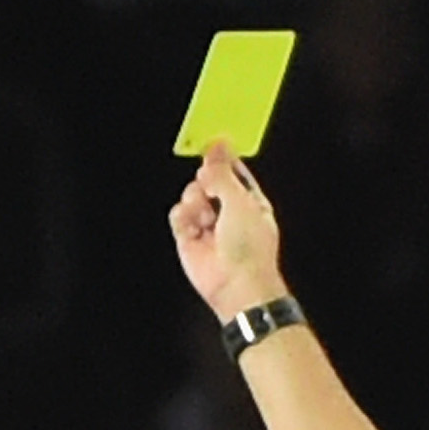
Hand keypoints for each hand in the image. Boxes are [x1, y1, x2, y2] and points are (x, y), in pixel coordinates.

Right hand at [169, 140, 289, 319]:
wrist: (236, 284)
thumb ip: (223, 172)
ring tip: (205, 216)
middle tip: (209, 186)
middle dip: (206, 180)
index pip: (233, 171)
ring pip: (191, 196)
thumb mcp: (240, 199)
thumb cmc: (249, 247)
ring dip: (195, 200)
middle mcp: (229, 213)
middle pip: (208, 180)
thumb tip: (216, 148)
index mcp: (250, 201)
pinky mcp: (190, 240)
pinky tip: (192, 224)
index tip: (212, 145)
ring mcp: (209, 226)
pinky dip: (182, 216)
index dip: (222, 158)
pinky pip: (178, 215)